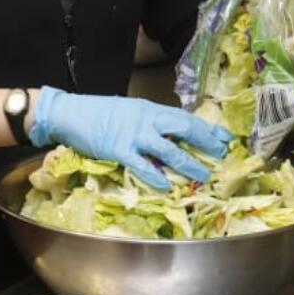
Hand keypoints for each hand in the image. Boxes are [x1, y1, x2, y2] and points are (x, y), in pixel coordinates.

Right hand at [28, 86, 233, 188]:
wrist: (68, 113)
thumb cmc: (96, 113)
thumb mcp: (128, 111)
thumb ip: (148, 122)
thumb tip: (168, 136)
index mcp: (149, 109)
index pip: (185, 117)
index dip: (207, 127)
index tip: (225, 136)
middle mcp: (146, 119)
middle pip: (184, 128)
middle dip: (205, 141)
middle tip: (222, 153)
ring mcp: (133, 135)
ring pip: (169, 149)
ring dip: (188, 163)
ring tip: (203, 175)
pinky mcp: (118, 149)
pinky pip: (142, 165)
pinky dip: (156, 176)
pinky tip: (167, 186)